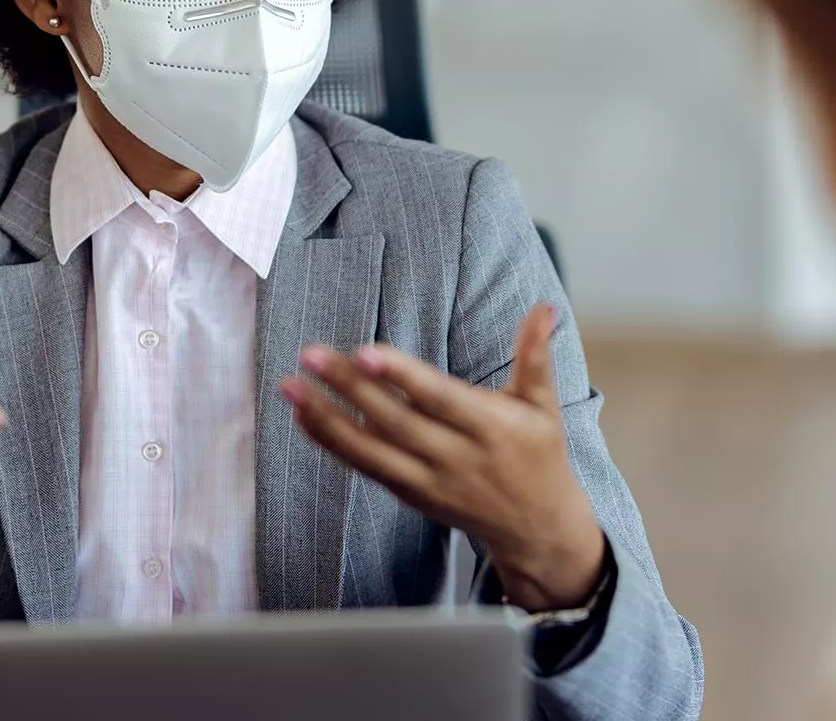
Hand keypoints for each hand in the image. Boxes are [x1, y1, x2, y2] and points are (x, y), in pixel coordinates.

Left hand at [282, 304, 604, 611]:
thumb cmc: (539, 455)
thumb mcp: (543, 406)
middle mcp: (454, 458)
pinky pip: (365, 468)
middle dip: (350, 388)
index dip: (403, 376)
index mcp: (488, 429)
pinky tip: (303, 416)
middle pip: (395, 421)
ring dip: (326, 418)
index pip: (439, 399)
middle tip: (312, 354)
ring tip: (290, 385)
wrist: (534, 528)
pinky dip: (332, 443)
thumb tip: (544, 307)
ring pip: (370, 450)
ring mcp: (428, 481)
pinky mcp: (409, 495)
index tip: (367, 351)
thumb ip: (536, 356)